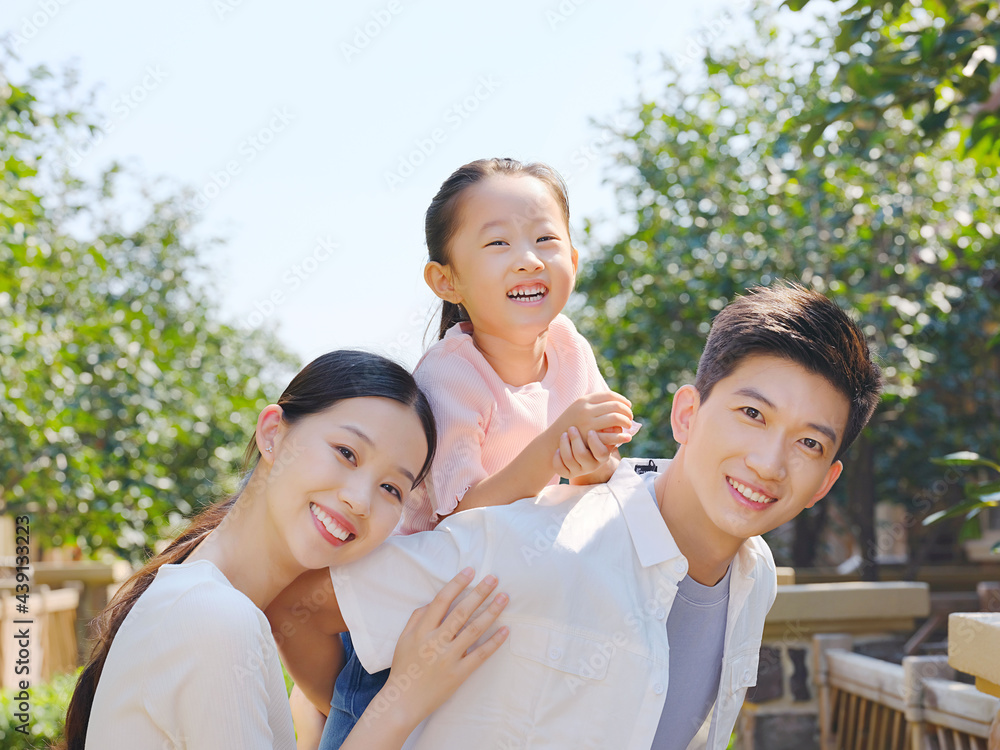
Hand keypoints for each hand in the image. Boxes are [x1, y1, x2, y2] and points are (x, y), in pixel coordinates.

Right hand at [354, 569, 508, 736]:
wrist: (403, 701)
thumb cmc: (403, 667)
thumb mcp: (404, 639)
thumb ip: (417, 617)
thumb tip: (434, 601)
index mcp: (421, 631)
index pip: (441, 601)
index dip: (457, 584)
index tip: (470, 571)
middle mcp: (435, 641)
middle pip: (461, 612)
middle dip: (479, 593)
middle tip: (494, 579)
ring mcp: (448, 658)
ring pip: (473, 630)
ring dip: (491, 612)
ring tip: (504, 598)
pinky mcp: (459, 674)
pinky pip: (480, 655)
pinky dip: (494, 642)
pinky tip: (506, 630)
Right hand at [549, 391, 633, 451]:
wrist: (555, 441)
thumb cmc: (570, 424)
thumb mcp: (578, 408)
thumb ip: (594, 403)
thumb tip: (616, 401)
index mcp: (584, 400)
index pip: (610, 395)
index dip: (622, 400)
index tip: (628, 405)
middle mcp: (586, 409)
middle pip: (615, 405)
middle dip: (627, 411)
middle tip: (630, 417)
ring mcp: (588, 422)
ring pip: (616, 417)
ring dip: (626, 421)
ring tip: (628, 426)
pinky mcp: (589, 437)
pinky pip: (611, 434)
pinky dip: (622, 435)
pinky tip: (627, 437)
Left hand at [553, 426, 616, 481]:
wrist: (581, 451)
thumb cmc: (594, 439)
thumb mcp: (604, 435)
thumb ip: (610, 430)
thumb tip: (615, 424)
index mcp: (602, 457)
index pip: (601, 452)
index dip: (595, 441)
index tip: (590, 430)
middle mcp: (591, 466)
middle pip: (581, 454)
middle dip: (575, 439)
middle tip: (572, 428)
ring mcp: (578, 471)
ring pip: (569, 459)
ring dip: (564, 444)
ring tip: (564, 434)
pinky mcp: (567, 474)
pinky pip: (559, 468)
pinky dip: (557, 457)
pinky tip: (558, 449)